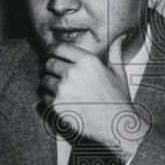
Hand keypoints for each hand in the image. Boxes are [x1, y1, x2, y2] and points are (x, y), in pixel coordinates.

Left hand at [41, 34, 148, 157]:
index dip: (53, 50)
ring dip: (49, 84)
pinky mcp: (57, 105)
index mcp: (87, 61)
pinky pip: (44, 97)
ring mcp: (63, 89)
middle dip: (51, 68)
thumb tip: (119, 38)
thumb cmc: (118, 100)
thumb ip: (115, 53)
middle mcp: (73, 72)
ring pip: (45, 80)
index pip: (60, 48)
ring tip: (60, 90)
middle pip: (49, 63)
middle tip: (56, 74)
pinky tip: (62, 102)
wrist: (116, 125)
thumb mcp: (119, 73)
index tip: (51, 54)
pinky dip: (50, 99)